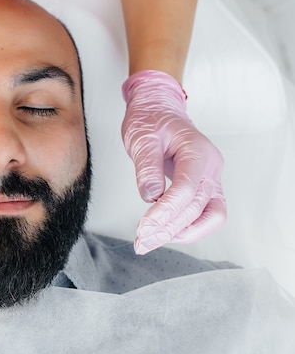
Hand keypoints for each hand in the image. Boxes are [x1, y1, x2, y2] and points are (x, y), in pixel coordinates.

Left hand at [121, 70, 226, 253]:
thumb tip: (150, 196)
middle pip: (197, 207)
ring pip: (209, 216)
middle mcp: (210, 167)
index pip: (186, 189)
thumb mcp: (142, 138)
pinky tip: (165, 233)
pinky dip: (188, 227)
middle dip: (169, 228)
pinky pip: (206, 214)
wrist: (158, 111)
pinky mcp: (205, 188)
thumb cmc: (151, 121)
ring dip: (181, 233)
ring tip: (151, 242)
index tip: (143, 228)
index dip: (165, 212)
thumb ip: (147, 167)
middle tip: (141, 242)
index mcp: (198, 151)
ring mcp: (211, 179)